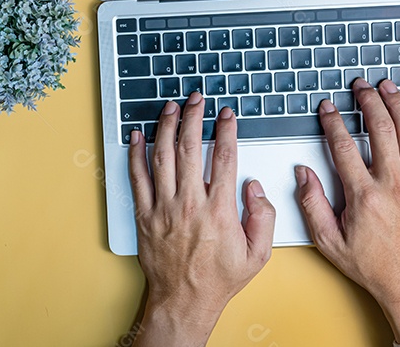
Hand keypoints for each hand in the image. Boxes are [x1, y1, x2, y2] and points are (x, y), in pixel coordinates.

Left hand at [128, 94, 275, 346]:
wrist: (183, 300)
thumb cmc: (218, 279)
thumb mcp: (258, 254)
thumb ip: (263, 216)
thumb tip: (253, 186)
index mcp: (219, 210)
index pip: (224, 158)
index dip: (226, 130)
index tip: (227, 114)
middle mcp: (189, 204)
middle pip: (190, 148)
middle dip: (194, 118)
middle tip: (197, 99)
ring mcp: (163, 208)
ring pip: (162, 157)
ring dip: (166, 127)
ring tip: (170, 107)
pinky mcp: (145, 215)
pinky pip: (137, 177)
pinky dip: (136, 154)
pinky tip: (137, 136)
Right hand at [296, 80, 399, 343]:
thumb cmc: (371, 265)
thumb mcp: (328, 241)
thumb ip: (311, 204)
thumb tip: (303, 173)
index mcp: (364, 197)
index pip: (343, 147)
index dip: (332, 123)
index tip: (326, 108)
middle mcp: (393, 185)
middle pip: (380, 130)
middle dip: (368, 102)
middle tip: (359, 86)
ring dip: (397, 105)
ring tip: (387, 86)